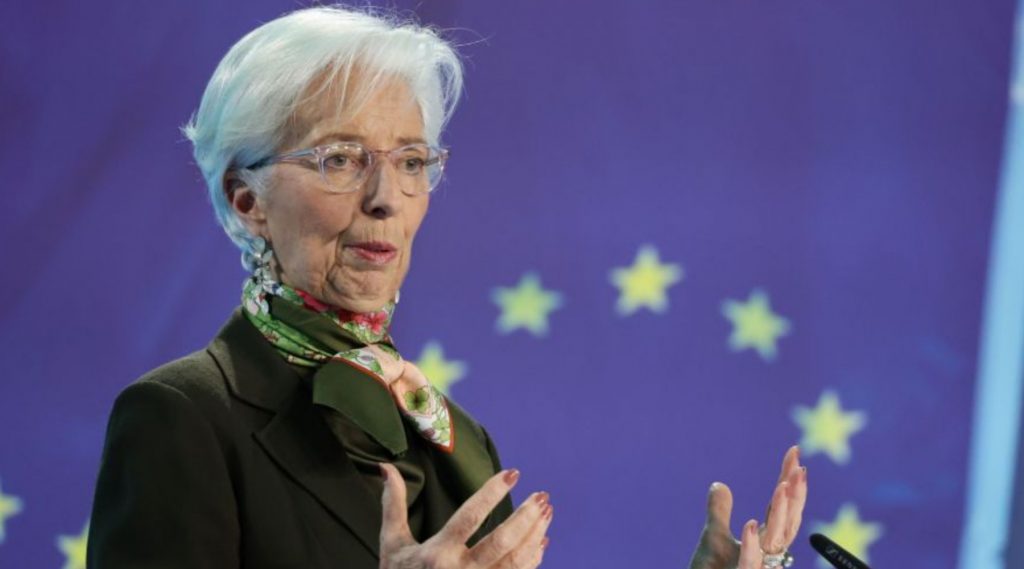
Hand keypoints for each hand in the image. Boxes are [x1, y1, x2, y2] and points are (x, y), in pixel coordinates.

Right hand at [379, 463, 552, 568]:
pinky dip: (533, 559)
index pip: (470, 518)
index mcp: (437, 555)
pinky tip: (541, 540)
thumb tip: (387, 467)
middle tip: (541, 495)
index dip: (492, 494)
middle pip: (502, 542)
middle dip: (526, 517)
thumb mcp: (392, 544)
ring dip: (535, 535)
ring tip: (546, 511)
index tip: (513, 474)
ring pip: (516, 562)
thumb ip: (393, 505)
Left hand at [688, 446, 807, 568]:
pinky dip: (751, 545)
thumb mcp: (713, 539)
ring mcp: (758, 567)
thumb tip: (719, 484)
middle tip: (799, 466)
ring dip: (780, 513)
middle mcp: (768, 556)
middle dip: (795, 495)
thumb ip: (719, 512)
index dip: (790, 482)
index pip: (782, 509)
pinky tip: (749, 523)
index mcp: (764, 543)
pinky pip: (749, 564)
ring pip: (774, 541)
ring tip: (782, 486)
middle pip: (787, 522)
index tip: (794, 452)